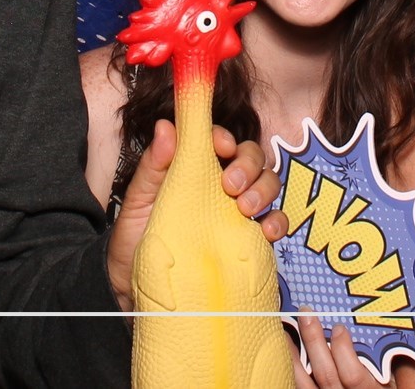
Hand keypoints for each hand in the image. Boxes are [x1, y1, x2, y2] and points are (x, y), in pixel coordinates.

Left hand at [105, 121, 289, 309]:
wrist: (138, 287)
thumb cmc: (136, 237)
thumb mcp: (138, 200)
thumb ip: (153, 165)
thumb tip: (165, 126)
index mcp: (196, 167)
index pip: (220, 140)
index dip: (226, 137)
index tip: (222, 147)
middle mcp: (221, 185)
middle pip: (251, 157)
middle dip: (248, 164)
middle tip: (231, 186)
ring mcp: (237, 212)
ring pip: (268, 183)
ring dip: (264, 189)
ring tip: (246, 208)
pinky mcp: (249, 240)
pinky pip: (275, 222)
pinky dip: (278, 221)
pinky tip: (266, 231)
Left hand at [294, 311, 381, 385]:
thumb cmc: (381, 388)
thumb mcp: (390, 379)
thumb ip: (380, 359)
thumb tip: (371, 324)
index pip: (353, 376)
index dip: (344, 351)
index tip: (340, 327)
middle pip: (326, 374)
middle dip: (315, 341)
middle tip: (307, 313)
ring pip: (304, 383)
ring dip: (294, 354)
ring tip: (286, 328)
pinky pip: (298, 388)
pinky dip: (290, 369)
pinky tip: (286, 352)